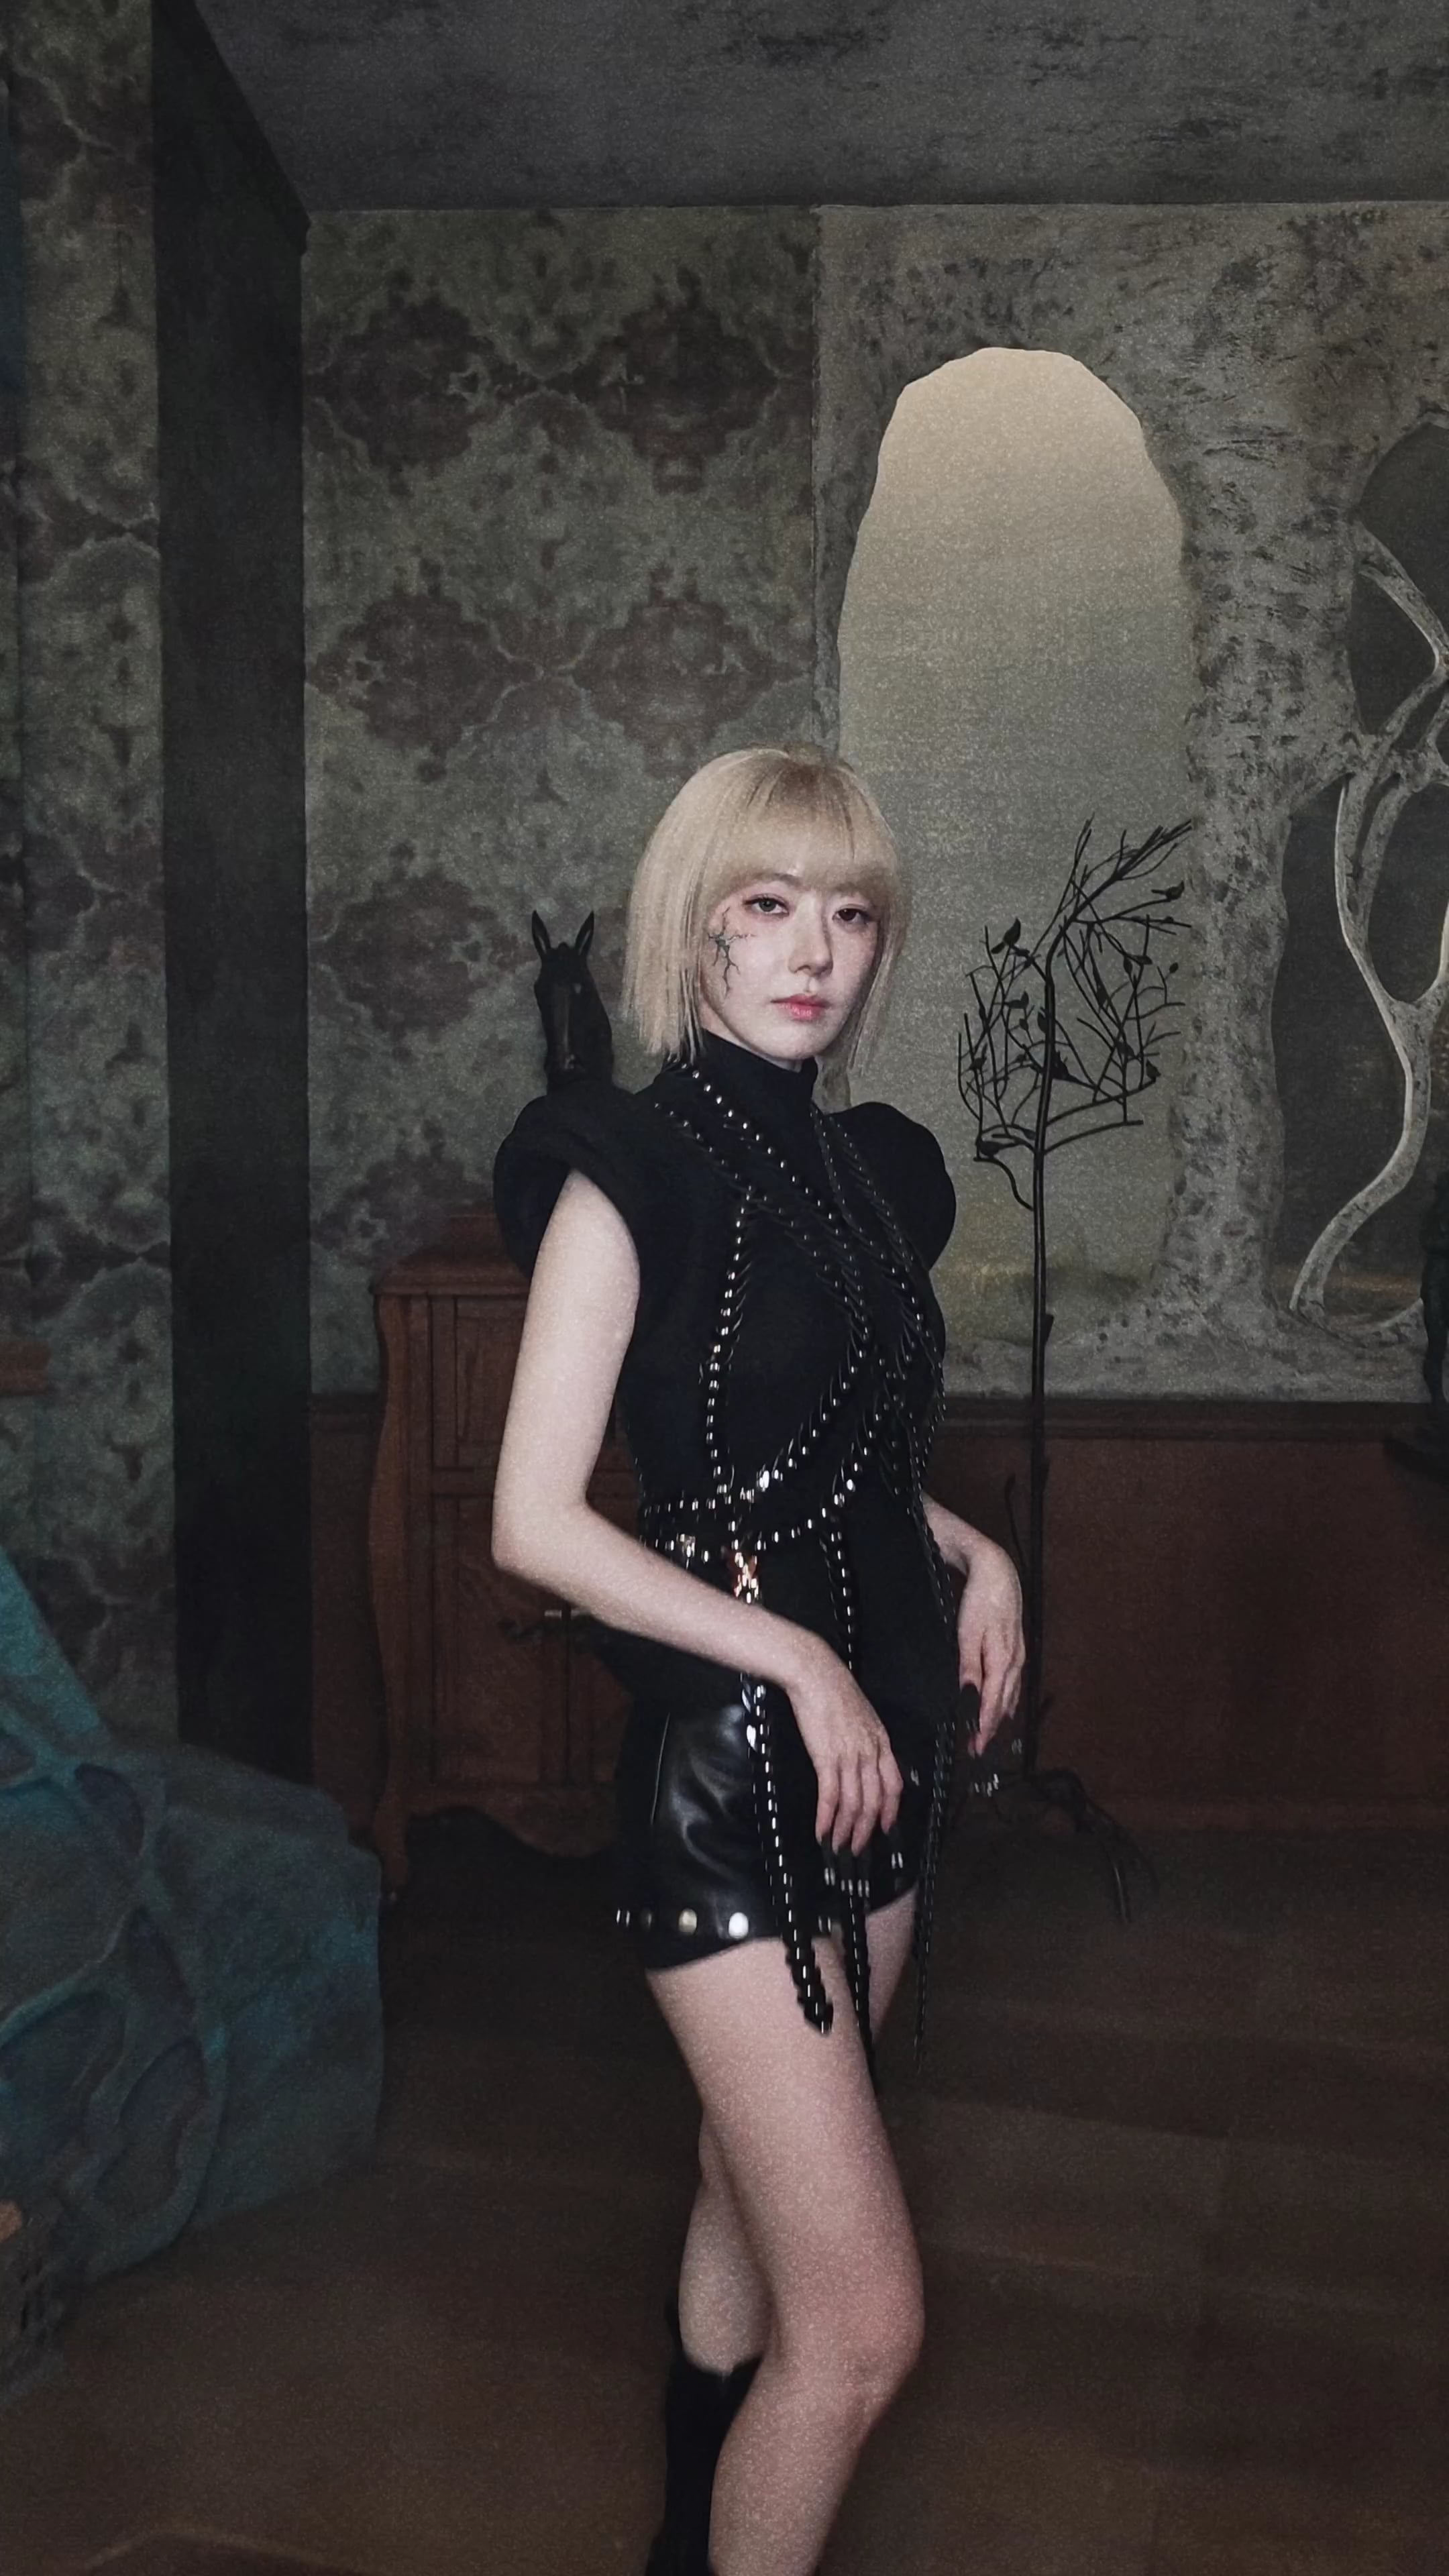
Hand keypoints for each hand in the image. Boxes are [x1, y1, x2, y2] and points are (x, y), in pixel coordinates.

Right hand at [785, 1640, 902, 1855]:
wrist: (815, 1674)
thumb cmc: (834, 1689)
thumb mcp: (862, 1714)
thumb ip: (866, 1738)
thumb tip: (863, 1756)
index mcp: (881, 1742)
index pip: (894, 1785)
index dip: (890, 1810)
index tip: (884, 1826)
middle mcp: (870, 1753)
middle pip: (875, 1801)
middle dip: (867, 1829)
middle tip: (858, 1847)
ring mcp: (850, 1756)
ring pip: (854, 1803)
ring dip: (846, 1829)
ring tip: (838, 1845)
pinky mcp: (827, 1757)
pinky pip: (830, 1796)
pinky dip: (827, 1817)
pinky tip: (822, 1830)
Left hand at [956, 1540, 1024, 1752]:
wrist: (997, 1573)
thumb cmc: (980, 1600)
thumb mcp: (967, 1633)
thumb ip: (968, 1666)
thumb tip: (967, 1694)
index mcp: (1001, 1659)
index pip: (993, 1701)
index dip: (984, 1726)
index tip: (976, 1745)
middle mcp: (1014, 1661)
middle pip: (1003, 1703)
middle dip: (991, 1728)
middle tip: (978, 1749)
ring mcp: (1018, 1656)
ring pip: (1010, 1694)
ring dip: (999, 1716)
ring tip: (988, 1735)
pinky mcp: (1016, 1649)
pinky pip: (1013, 1683)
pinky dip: (1006, 1700)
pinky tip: (1004, 1707)